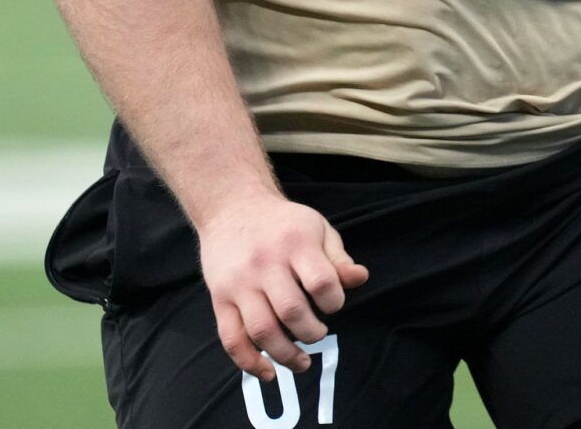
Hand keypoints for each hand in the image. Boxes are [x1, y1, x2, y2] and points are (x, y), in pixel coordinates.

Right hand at [196, 192, 370, 380]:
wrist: (233, 208)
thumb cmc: (283, 224)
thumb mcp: (317, 229)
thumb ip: (338, 258)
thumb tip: (360, 279)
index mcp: (295, 243)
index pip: (322, 282)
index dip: (334, 301)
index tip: (333, 303)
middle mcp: (265, 263)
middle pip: (291, 311)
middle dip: (312, 332)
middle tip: (318, 332)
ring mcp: (239, 283)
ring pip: (261, 330)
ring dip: (286, 354)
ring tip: (301, 361)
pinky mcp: (219, 299)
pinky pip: (231, 338)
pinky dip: (249, 362)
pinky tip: (269, 372)